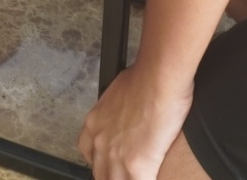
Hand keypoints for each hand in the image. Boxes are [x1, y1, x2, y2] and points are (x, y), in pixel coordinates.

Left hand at [79, 66, 193, 179]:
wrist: (158, 78)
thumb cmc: (146, 77)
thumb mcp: (120, 90)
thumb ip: (118, 108)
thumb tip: (128, 110)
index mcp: (94, 123)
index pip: (88, 151)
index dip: (100, 160)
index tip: (112, 163)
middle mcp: (99, 142)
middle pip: (100, 173)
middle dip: (112, 175)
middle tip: (126, 172)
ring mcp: (114, 156)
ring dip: (127, 179)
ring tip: (140, 174)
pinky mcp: (135, 165)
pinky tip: (153, 176)